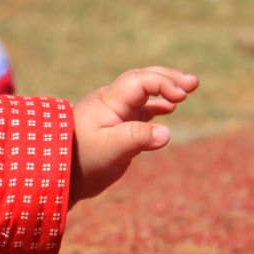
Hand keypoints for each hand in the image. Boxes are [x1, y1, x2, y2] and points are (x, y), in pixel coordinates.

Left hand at [69, 67, 198, 204]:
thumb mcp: (110, 151)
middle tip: (193, 83)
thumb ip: (136, 138)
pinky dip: (156, 105)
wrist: (60, 175)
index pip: (140, 80)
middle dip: (168, 78)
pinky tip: (169, 109)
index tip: (182, 97)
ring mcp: (113, 112)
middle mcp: (111, 101)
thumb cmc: (81, 161)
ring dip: (164, 88)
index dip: (163, 83)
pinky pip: (139, 108)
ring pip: (142, 92)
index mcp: (108, 100)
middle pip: (142, 79)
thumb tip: (166, 133)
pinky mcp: (116, 126)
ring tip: (185, 92)